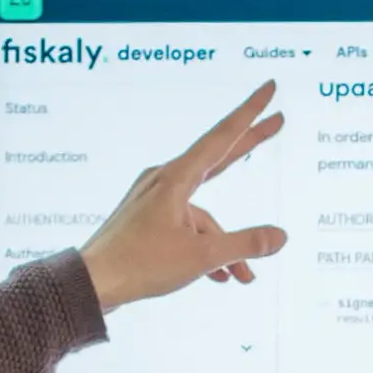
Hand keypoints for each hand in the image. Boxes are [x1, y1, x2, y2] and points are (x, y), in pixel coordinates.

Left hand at [80, 83, 289, 310]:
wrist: (92, 283)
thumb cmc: (140, 264)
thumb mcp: (201, 256)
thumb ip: (244, 245)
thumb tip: (279, 237)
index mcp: (176, 178)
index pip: (223, 136)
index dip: (250, 113)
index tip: (269, 89)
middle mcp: (165, 181)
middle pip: (218, 158)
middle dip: (250, 145)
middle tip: (279, 122)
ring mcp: (155, 200)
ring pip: (204, 216)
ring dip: (225, 245)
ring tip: (243, 277)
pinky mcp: (148, 220)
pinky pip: (186, 229)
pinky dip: (204, 249)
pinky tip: (219, 276)